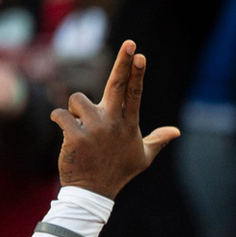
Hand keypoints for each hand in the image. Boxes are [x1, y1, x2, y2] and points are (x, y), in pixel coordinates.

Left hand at [50, 40, 180, 198]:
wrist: (93, 192)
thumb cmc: (118, 171)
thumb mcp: (142, 157)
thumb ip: (158, 140)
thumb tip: (176, 132)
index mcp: (128, 124)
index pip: (135, 93)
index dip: (137, 73)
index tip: (139, 55)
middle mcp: (114, 123)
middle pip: (118, 85)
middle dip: (123, 63)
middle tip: (129, 44)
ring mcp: (95, 129)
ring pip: (77, 99)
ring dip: (74, 110)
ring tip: (80, 128)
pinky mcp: (75, 136)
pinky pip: (60, 114)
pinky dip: (59, 120)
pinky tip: (66, 135)